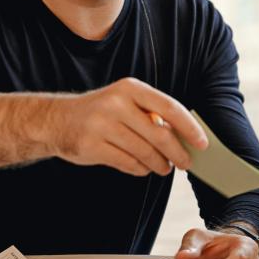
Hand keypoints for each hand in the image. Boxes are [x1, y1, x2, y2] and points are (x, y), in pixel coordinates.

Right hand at [51, 78, 207, 176]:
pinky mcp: (92, 146)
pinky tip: (143, 168)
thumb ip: (150, 114)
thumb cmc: (100, 112)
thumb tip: (185, 138)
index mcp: (129, 88)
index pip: (169, 107)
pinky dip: (140, 169)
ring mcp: (102, 125)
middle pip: (159, 135)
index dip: (189, 127)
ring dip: (159, 164)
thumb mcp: (123, 101)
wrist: (56, 120)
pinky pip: (128, 164)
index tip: (202, 143)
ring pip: (144, 153)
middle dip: (177, 153)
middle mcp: (116, 104)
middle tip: (186, 163)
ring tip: (164, 168)